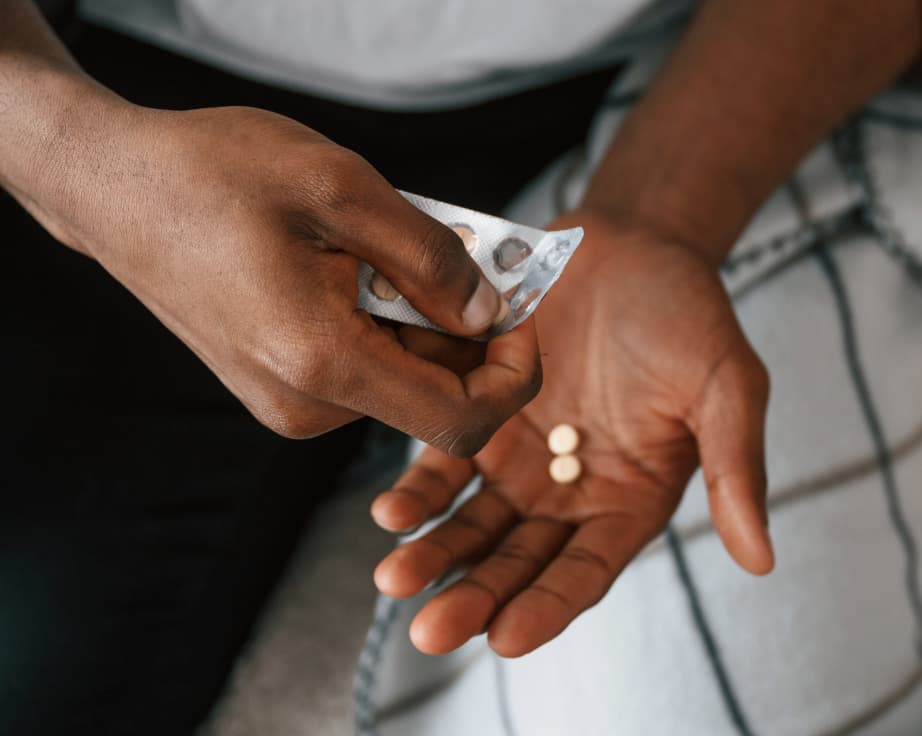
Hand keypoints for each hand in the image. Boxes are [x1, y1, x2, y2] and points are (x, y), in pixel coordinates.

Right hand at [37, 103, 539, 452]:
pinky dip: (386, 324)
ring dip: (422, 321)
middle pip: (433, 398)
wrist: (113, 191)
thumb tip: (489, 310)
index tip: (520, 317)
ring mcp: (288, 403)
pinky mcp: (278, 387)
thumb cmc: (209, 176)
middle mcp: (305, 404)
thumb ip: (429, 256)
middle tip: (464, 256)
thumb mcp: (339, 186)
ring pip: (399, 379)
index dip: (511, 378)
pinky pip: (362, 368)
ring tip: (390, 248)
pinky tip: (358, 269)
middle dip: (467, 333)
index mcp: (322, 362)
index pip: (458, 421)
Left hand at [371, 209, 773, 656]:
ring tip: (394, 578)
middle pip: (516, 560)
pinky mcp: (479, 415)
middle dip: (474, 597)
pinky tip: (389, 512)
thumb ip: (737, 466)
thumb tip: (763, 560)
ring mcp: (519, 457)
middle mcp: (568, 492)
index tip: (505, 637)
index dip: (546, 606)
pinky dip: (418, 489)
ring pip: (471, 522)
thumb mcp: (727, 383)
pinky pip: (443, 462)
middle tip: (430, 631)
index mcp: (628, 500)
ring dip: (432, 554)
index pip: (584, 571)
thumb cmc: (687, 313)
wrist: (629, 245)